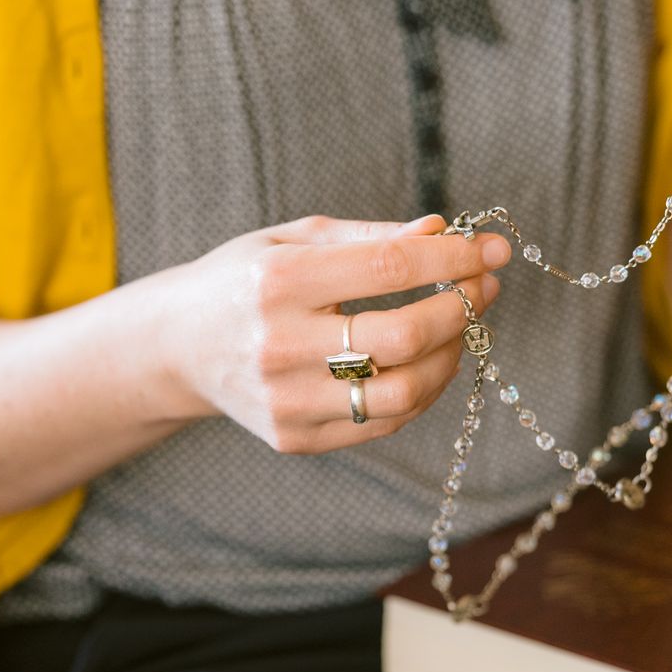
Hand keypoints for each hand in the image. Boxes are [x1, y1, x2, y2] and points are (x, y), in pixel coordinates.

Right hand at [168, 213, 507, 453]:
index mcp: (279, 281)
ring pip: (402, 393)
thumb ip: (371, 238)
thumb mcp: (295, 239)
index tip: (493, 250)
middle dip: (461, 309)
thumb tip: (444, 233)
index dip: (453, 259)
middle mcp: (279, 345)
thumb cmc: (246, 280)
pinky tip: (428, 363)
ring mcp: (285, 400)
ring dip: (450, 358)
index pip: (390, 269)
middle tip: (483, 289)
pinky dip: (420, 392)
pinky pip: (382, 423)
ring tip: (461, 329)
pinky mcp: (293, 438)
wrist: (178, 346)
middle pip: (403, 337)